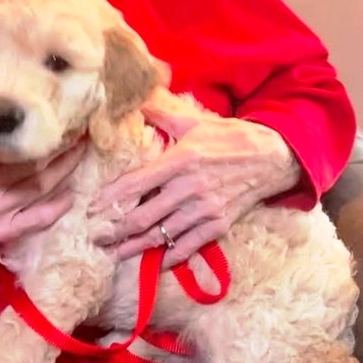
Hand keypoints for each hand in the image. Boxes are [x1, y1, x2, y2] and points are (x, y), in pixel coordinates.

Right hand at [0, 139, 86, 281]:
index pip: (6, 145)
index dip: (34, 132)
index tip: (54, 118)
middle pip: (29, 165)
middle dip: (58, 148)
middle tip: (77, 131)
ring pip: (38, 188)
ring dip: (64, 170)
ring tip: (79, 153)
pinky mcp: (2, 232)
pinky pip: (37, 218)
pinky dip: (56, 206)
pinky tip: (71, 192)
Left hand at [88, 103, 300, 267]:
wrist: (270, 158)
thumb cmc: (228, 137)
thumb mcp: (193, 122)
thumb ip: (161, 115)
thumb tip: (135, 100)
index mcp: (180, 160)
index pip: (135, 184)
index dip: (110, 199)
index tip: (92, 208)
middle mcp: (189, 188)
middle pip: (143, 216)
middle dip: (115, 229)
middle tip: (96, 236)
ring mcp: (204, 210)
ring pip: (161, 235)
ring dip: (135, 247)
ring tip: (115, 253)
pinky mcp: (219, 225)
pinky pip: (189, 246)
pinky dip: (170, 257)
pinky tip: (155, 263)